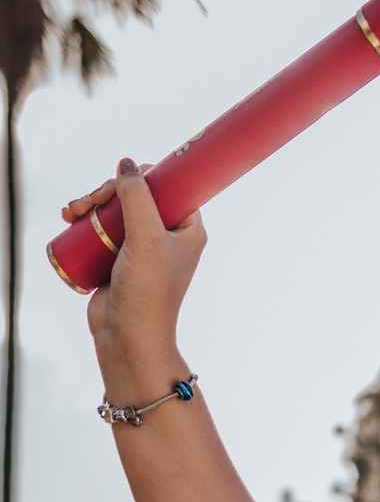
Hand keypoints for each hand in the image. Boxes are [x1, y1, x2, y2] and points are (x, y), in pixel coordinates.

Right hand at [73, 160, 205, 402]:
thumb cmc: (147, 291)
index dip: (146, 176)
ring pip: (116, 209)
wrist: (128, 337)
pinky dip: (85, 220)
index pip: (171, 186)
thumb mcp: (146, 237)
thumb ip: (138, 197)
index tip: (123, 179)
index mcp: (188, 229)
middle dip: (109, 191)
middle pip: (138, 194)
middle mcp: (168, 236)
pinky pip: (102, 229)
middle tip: (92, 201)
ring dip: (92, 203)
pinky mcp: (119, 258)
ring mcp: (142, 247)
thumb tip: (127, 165)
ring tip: (73, 212)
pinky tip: (69, 217)